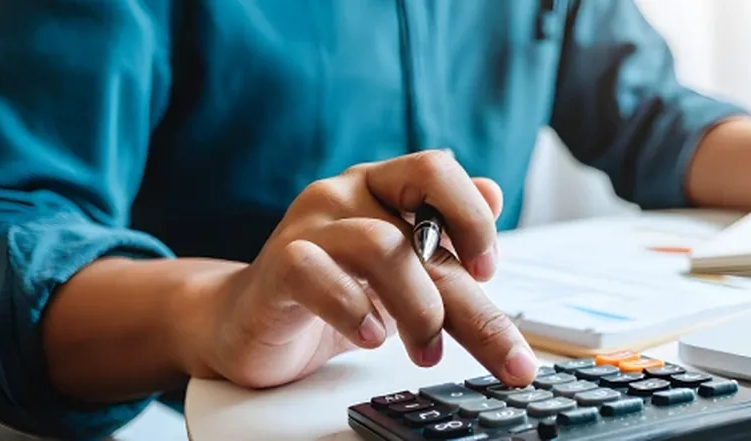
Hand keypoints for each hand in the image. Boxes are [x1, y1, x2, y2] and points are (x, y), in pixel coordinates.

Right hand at [182, 151, 537, 388]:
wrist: (248, 322)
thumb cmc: (333, 291)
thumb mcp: (407, 273)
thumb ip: (450, 243)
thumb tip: (494, 193)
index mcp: (382, 186)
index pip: (438, 170)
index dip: (472, 218)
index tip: (488, 272)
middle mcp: (345, 194)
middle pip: (421, 226)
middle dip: (469, 298)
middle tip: (502, 353)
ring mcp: (308, 226)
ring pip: (380, 247)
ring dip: (418, 309)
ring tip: (426, 350)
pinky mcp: (277, 267)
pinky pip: (316, 272)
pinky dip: (353, 308)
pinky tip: (371, 336)